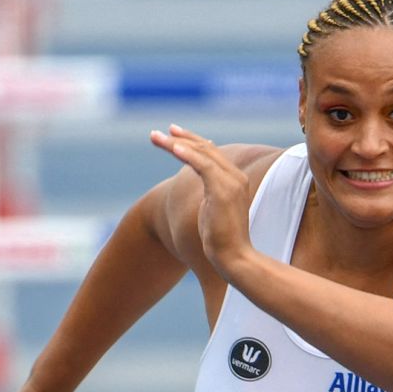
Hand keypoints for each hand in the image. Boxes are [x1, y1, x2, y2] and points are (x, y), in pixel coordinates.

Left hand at [150, 124, 252, 278]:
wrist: (234, 258)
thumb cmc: (222, 240)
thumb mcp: (213, 210)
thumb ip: (209, 193)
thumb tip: (198, 186)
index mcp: (235, 180)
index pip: (212, 153)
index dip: (191, 141)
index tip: (172, 134)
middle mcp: (236, 177)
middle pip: (205, 149)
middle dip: (180, 139)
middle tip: (156, 134)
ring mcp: (231, 182)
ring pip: (202, 153)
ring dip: (176, 144)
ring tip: (156, 137)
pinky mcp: (223, 190)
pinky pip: (203, 165)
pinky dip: (188, 155)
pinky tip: (173, 148)